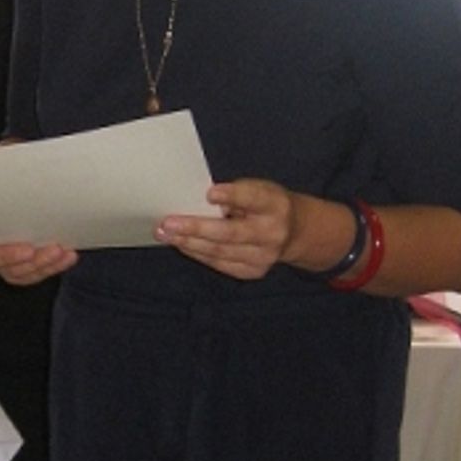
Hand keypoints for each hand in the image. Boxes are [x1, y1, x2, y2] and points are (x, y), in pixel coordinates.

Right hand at [0, 226, 77, 286]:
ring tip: (67, 253)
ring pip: (32, 274)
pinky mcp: (29, 272)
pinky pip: (43, 273)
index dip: (10, 255)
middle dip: (38, 260)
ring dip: (51, 264)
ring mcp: (13, 270)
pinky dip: (58, 265)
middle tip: (56, 249)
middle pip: (16, 269)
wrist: (8, 215)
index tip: (29, 250)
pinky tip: (70, 256)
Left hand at [156, 178, 292, 279]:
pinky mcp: (253, 271)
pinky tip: (182, 244)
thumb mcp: (259, 189)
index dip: (232, 196)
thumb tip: (198, 202)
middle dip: (195, 228)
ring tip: (166, 234)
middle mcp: (272, 233)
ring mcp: (263, 257)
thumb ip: (236, 194)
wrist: (294, 231)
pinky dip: (198, 253)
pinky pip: (219, 263)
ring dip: (189, 242)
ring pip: (220, 252)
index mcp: (275, 205)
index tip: (209, 193)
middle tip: (168, 223)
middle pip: (230, 233)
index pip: (253, 199)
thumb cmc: (267, 205)